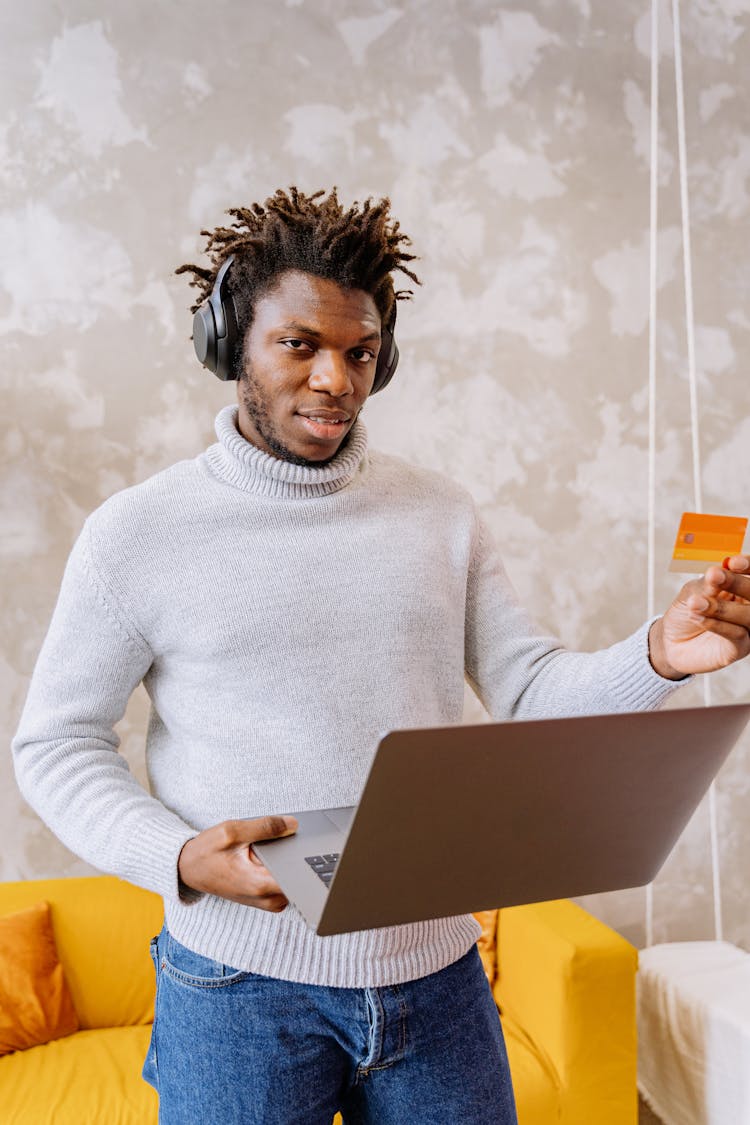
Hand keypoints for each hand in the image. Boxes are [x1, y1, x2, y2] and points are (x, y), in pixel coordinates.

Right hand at [177, 815, 297, 910]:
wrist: (188, 868)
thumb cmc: (206, 852)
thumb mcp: (232, 831)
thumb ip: (265, 827)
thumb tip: (293, 824)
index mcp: (259, 884)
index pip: (298, 878)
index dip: (307, 859)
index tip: (308, 847)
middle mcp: (265, 898)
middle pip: (299, 878)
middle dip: (296, 857)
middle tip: (283, 840)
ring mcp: (266, 902)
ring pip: (293, 881)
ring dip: (287, 864)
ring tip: (266, 850)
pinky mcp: (265, 899)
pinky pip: (284, 883)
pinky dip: (282, 869)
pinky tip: (267, 856)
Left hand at [649, 555, 749, 678]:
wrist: (671, 642)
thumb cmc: (686, 612)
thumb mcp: (693, 592)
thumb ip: (707, 584)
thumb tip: (717, 572)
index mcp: (739, 587)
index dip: (748, 566)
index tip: (733, 563)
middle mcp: (748, 606)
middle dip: (737, 583)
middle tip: (714, 576)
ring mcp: (747, 627)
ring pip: (748, 615)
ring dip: (721, 607)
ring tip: (694, 603)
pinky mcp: (741, 647)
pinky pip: (737, 634)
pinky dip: (717, 624)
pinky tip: (698, 617)